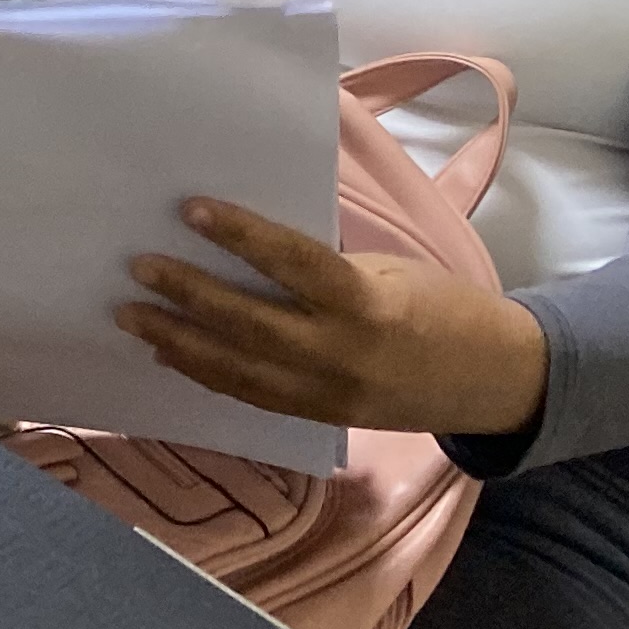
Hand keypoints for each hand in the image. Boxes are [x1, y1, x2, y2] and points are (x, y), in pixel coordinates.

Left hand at [116, 198, 548, 435]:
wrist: (498, 381)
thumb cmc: (445, 308)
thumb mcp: (392, 272)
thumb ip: (325, 270)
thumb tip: (251, 250)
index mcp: (368, 303)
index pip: (292, 263)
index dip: (241, 236)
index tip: (190, 210)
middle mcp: (342, 353)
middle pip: (250, 323)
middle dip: (189, 295)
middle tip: (138, 268)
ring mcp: (328, 393)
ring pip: (238, 369)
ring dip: (179, 341)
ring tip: (131, 315)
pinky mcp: (322, 418)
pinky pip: (253, 396)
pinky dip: (207, 374)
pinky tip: (168, 353)